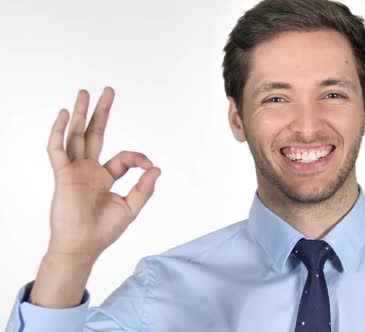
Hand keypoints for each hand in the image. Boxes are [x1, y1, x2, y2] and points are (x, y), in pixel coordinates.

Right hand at [29, 87, 160, 307]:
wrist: (82, 246)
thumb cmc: (103, 231)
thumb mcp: (131, 208)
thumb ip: (144, 188)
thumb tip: (157, 168)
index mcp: (105, 177)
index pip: (123, 157)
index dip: (139, 157)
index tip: (149, 166)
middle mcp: (89, 170)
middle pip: (95, 134)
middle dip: (102, 112)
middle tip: (107, 91)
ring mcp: (75, 171)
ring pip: (76, 136)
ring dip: (80, 114)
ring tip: (84, 93)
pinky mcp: (63, 175)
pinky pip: (57, 150)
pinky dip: (59, 132)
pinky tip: (64, 115)